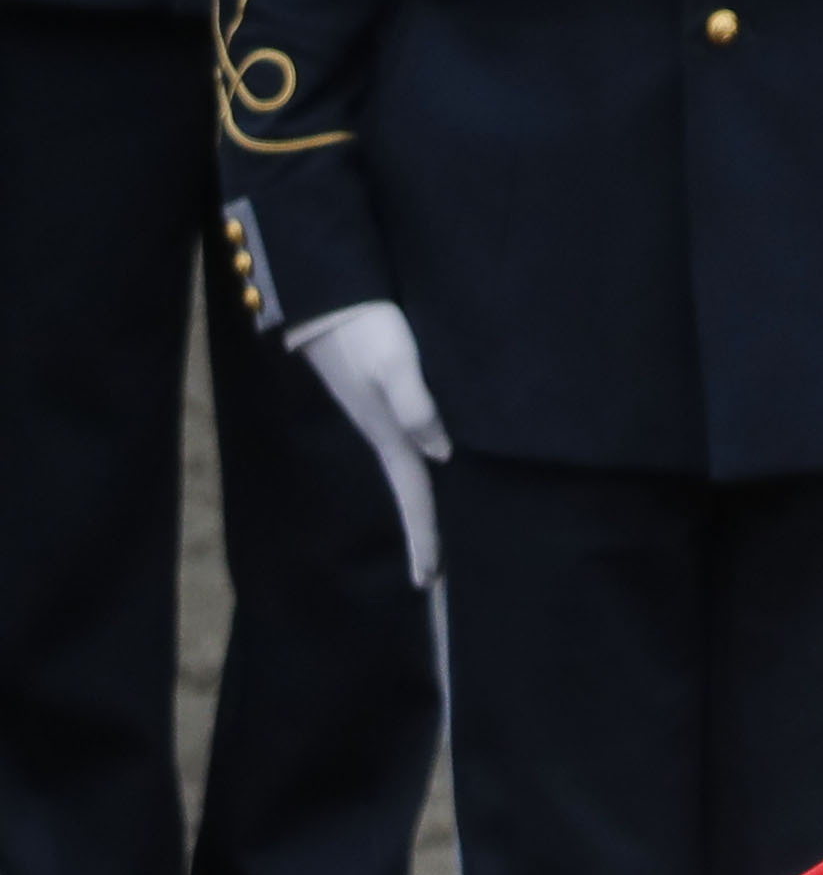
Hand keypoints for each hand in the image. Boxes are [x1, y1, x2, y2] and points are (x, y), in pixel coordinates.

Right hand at [289, 300, 446, 585]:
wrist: (327, 291)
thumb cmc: (363, 326)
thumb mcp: (393, 363)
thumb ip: (416, 405)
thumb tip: (441, 455)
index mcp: (390, 436)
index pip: (415, 500)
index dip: (424, 540)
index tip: (429, 583)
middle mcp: (387, 433)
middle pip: (415, 494)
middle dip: (426, 533)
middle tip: (439, 575)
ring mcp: (381, 416)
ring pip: (412, 470)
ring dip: (425, 503)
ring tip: (443, 531)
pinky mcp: (381, 395)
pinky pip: (411, 443)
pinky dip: (423, 467)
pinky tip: (434, 465)